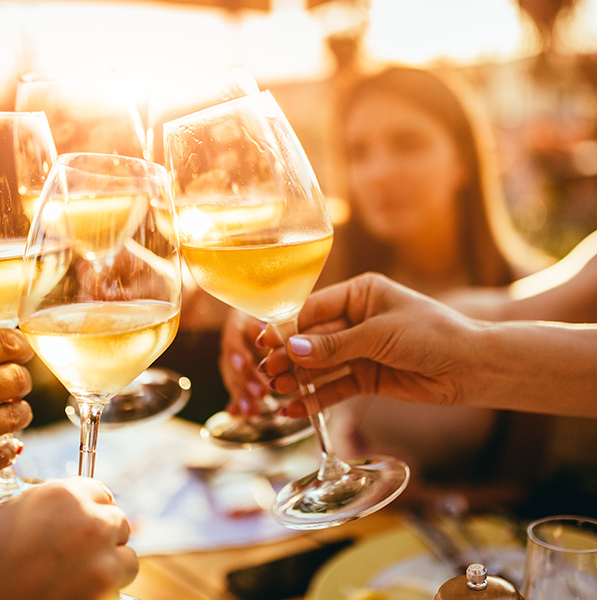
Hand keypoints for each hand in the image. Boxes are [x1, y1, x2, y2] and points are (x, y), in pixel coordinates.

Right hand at [0, 329, 33, 471]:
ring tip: (2, 413)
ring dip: (17, 415)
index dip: (18, 347)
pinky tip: (1, 443)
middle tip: (8, 387)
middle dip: (18, 383)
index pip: (7, 342)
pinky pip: (5, 453)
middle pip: (17, 380)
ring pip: (18, 416)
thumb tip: (17, 339)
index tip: (19, 351)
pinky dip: (8, 449)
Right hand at [0, 477, 138, 599]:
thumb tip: (89, 506)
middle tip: (74, 555)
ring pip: (126, 552)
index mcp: (67, 495)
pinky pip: (124, 577)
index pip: (102, 494)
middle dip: (101, 538)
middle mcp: (89, 521)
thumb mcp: (26, 511)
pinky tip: (84, 589)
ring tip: (79, 575)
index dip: (90, 513)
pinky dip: (111, 585)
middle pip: (117, 521)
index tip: (78, 528)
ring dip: (110, 562)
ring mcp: (99, 555)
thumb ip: (63, 506)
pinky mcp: (103, 586)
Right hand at [218, 309, 266, 415]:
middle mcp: (232, 340)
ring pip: (233, 377)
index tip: (246, 363)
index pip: (234, 338)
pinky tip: (238, 414)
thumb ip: (272, 323)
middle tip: (260, 392)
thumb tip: (267, 328)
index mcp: (239, 323)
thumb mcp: (273, 313)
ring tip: (252, 411)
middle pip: (232, 362)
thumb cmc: (272, 311)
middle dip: (245, 379)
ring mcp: (233, 357)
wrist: (260, 312)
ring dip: (242, 394)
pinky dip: (237, 402)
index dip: (239, 351)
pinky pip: (235, 388)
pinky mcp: (238, 372)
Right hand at [258, 273, 474, 416]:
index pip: (315, 308)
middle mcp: (358, 319)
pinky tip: (296, 408)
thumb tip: (292, 349)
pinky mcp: (367, 377)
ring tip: (275, 390)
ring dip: (299, 377)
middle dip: (291, 355)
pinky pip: (336, 387)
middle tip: (267, 371)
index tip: (265, 341)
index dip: (289, 326)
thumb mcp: (379, 334)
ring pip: (322, 365)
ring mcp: (361, 350)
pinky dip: (317, 397)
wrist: (471, 367)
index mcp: (361, 294)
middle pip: (314, 338)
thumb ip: (334, 345)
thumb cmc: (431, 335)